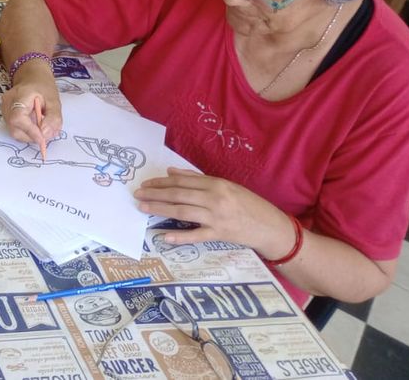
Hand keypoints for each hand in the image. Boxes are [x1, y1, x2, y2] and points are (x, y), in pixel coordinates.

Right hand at [0, 81, 61, 144]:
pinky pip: (14, 128)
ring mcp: (3, 109)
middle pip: (14, 128)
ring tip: (41, 128)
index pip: (18, 118)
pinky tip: (34, 125)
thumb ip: (52, 118)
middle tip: (46, 134)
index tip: (43, 140)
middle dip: (31, 136)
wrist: (31, 76)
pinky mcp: (5, 114)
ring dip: (29, 135)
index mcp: (19, 96)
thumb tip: (45, 135)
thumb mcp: (54, 100)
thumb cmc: (43, 86)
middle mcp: (7, 103)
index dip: (30, 131)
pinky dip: (26, 132)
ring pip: (14, 131)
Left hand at [133, 167, 295, 257]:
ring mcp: (217, 217)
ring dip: (160, 209)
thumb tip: (172, 172)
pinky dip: (180, 236)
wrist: (271, 227)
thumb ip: (199, 179)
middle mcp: (215, 198)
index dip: (162, 183)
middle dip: (156, 194)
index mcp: (217, 184)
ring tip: (143, 207)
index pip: (183, 182)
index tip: (146, 184)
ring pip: (183, 212)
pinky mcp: (220, 234)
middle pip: (179, 195)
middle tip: (137, 194)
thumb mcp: (226, 186)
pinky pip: (197, 235)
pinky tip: (164, 236)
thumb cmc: (248, 204)